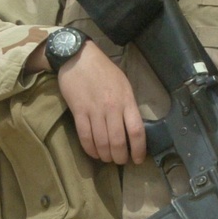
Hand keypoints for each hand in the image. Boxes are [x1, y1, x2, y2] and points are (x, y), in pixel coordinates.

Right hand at [26, 40, 145, 164]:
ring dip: (105, 156)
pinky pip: (85, 137)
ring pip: (101, 143)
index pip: (136, 131)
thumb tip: (132, 128)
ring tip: (107, 158)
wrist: (78, 57)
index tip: (138, 159)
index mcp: (126, 100)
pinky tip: (94, 153)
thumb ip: (128, 105)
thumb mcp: (123, 84)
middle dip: (120, 157)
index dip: (139, 150)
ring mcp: (94, 110)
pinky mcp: (79, 112)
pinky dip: (90, 149)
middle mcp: (112, 108)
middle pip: (118, 142)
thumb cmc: (103, 70)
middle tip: (120, 161)